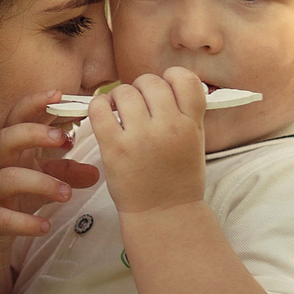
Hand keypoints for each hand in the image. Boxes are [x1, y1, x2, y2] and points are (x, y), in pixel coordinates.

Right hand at [0, 90, 100, 239]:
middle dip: (33, 134)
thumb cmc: (18, 196)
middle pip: (6, 138)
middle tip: (63, 137)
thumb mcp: (44, 180)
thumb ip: (67, 172)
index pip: (19, 117)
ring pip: (7, 177)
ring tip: (67, 193)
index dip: (35, 104)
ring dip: (40, 182)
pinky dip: (24, 221)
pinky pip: (1, 217)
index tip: (59, 94)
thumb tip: (96, 172)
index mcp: (9, 146)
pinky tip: (44, 226)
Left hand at [89, 72, 208, 216]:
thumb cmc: (178, 179)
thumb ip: (186, 112)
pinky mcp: (115, 148)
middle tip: (139, 107)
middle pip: (150, 82)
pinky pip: (99, 108)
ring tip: (121, 114)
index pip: (185, 79)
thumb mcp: (195, 141)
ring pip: (124, 91)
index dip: (171, 79)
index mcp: (191, 124)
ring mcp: (141, 137)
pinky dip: (99, 107)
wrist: (164, 213)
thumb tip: (167, 82)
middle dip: (142, 90)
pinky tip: (105, 117)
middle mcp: (168, 127)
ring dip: (119, 98)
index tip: (165, 91)